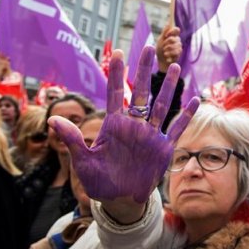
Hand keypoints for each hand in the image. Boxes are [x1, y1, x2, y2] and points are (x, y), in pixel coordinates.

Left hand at [48, 46, 198, 222]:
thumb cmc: (99, 181)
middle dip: (144, 70)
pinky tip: (195, 101)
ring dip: (168, 86)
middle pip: (142, 92)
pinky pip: (177, 129)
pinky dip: (186, 116)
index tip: (119, 54)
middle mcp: (134, 126)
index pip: (116, 93)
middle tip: (148, 48)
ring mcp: (150, 136)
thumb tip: (53, 119)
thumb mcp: (83, 161)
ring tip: (174, 67)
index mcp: (114, 125)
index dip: (118, 74)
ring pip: (162, 105)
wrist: (119, 200)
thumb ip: (74, 139)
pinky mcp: (163, 149)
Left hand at [157, 24, 182, 71]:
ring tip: (164, 53)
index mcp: (172, 35)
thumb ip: (164, 32)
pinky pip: (176, 53)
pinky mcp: (179, 54)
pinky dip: (169, 55)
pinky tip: (167, 57)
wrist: (161, 60)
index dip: (172, 31)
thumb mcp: (160, 40)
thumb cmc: (160, 49)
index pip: (176, 30)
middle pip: (175, 39)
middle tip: (163, 47)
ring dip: (168, 50)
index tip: (166, 35)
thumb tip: (168, 24)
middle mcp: (177, 40)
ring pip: (176, 46)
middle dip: (167, 43)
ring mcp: (179, 47)